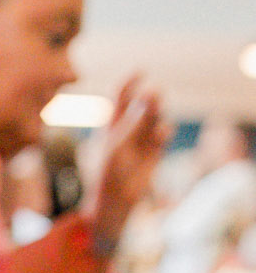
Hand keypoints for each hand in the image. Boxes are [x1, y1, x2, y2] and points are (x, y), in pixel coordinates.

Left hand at [90, 76, 167, 261]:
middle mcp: (129, 127)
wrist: (115, 200)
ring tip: (156, 109)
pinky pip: (163, 132)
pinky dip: (164, 130)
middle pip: (143, 102)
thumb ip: (134, 121)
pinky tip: (161, 133)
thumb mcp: (118, 144)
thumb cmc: (109, 172)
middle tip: (152, 95)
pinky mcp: (155, 150)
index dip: (130, 82)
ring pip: (157, 115)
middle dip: (150, 96)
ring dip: (158, 110)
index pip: (122, 95)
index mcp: (112, 122)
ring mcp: (143, 138)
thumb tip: (149, 95)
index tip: (141, 71)